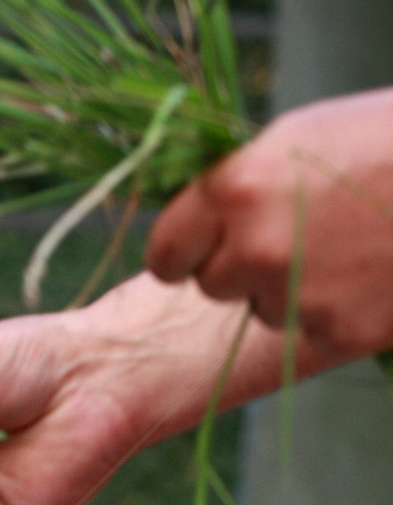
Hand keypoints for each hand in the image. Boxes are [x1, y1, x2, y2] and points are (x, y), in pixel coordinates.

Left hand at [146, 89, 392, 356]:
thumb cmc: (381, 142)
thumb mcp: (296, 141)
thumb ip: (237, 186)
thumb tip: (199, 224)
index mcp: (234, 190)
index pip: (165, 252)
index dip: (181, 251)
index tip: (195, 250)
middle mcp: (255, 249)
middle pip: (210, 285)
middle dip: (237, 267)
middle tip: (289, 236)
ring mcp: (295, 297)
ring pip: (261, 310)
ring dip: (287, 288)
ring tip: (342, 246)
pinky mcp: (334, 333)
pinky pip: (309, 330)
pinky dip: (331, 310)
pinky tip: (365, 273)